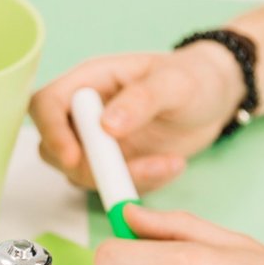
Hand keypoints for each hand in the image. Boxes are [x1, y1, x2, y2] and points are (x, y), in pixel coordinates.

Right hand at [28, 42, 245, 191]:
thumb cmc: (194, 77)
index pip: (46, 104)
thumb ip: (141, 100)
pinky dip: (138, 186)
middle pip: (53, 147)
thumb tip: (106, 126)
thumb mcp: (175, 82)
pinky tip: (171, 166)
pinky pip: (110, 187)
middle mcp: (84, 114)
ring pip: (79, 174)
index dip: (51, 132)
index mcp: (89, 81)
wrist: (217, 100)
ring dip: (120, 180)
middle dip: (85, 166)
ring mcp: (96, 143)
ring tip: (169, 164)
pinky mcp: (113, 166)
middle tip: (129, 170)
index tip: (74, 157)